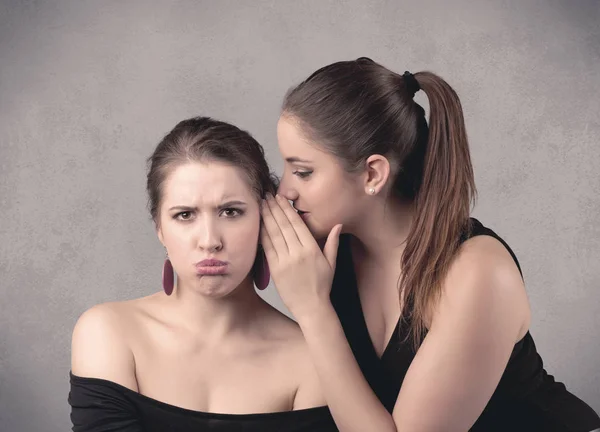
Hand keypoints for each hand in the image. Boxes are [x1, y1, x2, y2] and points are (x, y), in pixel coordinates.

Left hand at [260, 194, 342, 322]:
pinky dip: (262, 235)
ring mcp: (285, 261)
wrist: (311, 307)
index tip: (280, 198)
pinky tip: (259, 224)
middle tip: (266, 195)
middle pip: (283, 226)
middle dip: (274, 208)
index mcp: (311, 249)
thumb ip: (332, 242)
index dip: (287, 209)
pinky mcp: (275, 270)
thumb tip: (338, 224)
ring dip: (266, 218)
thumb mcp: (331, 263)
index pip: (297, 224)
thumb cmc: (322, 286)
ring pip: (274, 234)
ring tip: (261, 205)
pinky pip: (267, 248)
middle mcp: (298, 253)